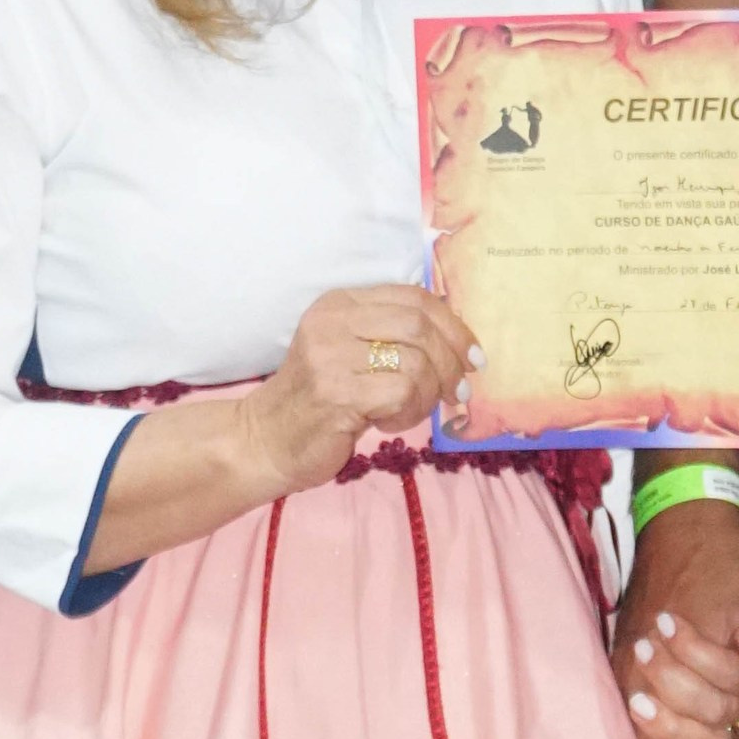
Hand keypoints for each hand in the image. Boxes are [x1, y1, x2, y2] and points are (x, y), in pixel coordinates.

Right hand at [241, 285, 481, 494]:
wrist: (266, 440)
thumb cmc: (320, 402)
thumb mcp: (352, 353)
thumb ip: (393, 336)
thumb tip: (459, 339)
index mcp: (340, 303)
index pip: (414, 298)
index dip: (454, 326)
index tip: (473, 356)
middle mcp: (333, 321)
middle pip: (420, 325)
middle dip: (451, 362)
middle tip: (458, 392)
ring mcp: (331, 356)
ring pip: (416, 362)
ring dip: (428, 395)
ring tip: (409, 412)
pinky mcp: (336, 393)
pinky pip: (402, 394)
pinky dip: (409, 413)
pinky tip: (388, 422)